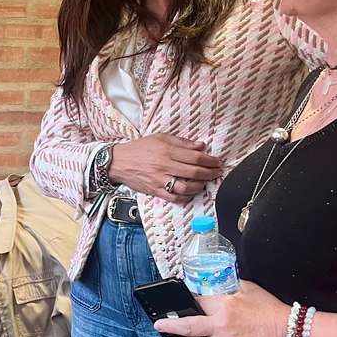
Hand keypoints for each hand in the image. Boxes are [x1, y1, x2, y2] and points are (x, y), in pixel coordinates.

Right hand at [109, 134, 223, 203]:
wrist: (118, 162)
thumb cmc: (140, 148)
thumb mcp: (160, 138)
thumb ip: (182, 142)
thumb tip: (201, 146)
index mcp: (167, 150)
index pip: (195, 157)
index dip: (210, 160)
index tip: (217, 162)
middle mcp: (164, 166)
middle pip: (194, 172)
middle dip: (209, 173)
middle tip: (216, 173)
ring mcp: (160, 180)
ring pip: (186, 187)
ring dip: (200, 186)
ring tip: (205, 183)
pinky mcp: (155, 191)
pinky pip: (174, 198)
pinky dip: (185, 197)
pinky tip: (191, 193)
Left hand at [154, 281, 286, 336]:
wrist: (286, 329)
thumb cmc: (267, 307)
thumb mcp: (246, 287)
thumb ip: (227, 285)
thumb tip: (213, 283)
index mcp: (223, 305)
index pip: (197, 302)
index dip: (187, 301)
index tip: (178, 302)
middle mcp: (221, 325)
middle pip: (188, 326)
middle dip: (170, 326)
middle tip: (159, 325)